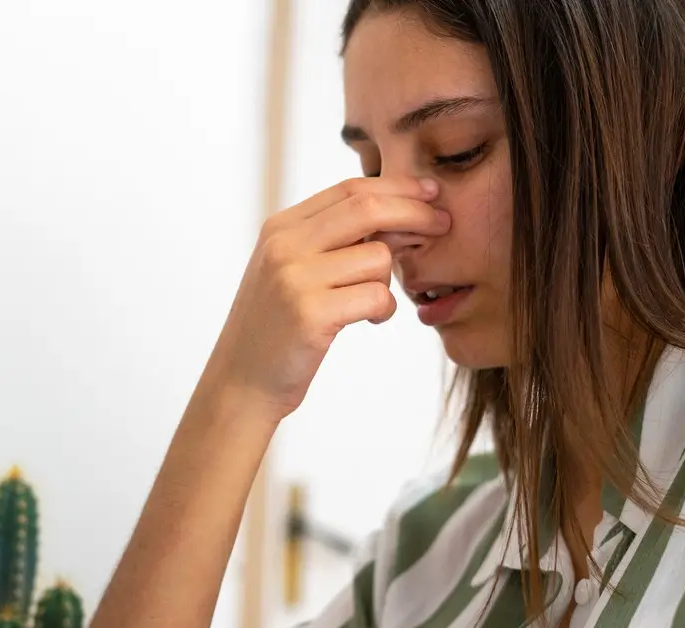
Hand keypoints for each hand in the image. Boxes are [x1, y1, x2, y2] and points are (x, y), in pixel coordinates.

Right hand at [201, 176, 449, 420]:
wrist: (241, 383)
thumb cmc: (277, 328)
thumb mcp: (291, 270)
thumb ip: (330, 240)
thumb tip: (399, 213)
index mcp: (281, 228)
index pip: (350, 190)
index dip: (398, 187)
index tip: (430, 194)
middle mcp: (284, 246)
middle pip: (368, 208)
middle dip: (415, 212)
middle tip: (443, 224)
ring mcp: (294, 279)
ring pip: (378, 257)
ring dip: (390, 280)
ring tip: (372, 301)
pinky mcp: (310, 315)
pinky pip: (377, 296)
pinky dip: (384, 308)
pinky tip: (370, 319)